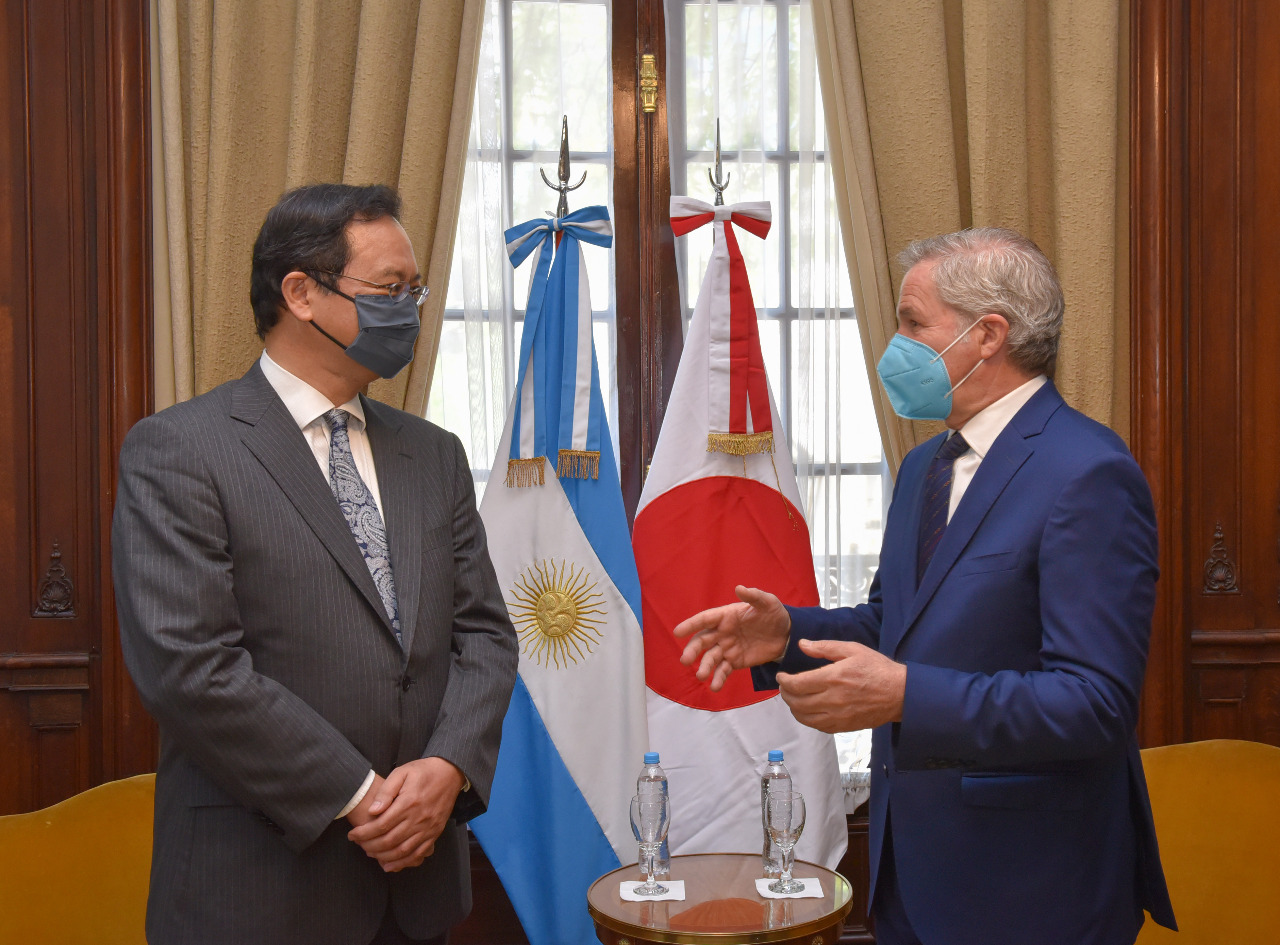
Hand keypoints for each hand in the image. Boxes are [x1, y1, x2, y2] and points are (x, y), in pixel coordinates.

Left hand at [346, 757, 465, 871]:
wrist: (450, 773)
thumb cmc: (422, 771)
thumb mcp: (401, 772)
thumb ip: (386, 791)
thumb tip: (373, 811)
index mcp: (409, 802)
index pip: (381, 825)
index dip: (364, 833)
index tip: (352, 835)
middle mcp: (419, 818)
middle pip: (390, 840)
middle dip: (370, 846)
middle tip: (358, 844)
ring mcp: (429, 828)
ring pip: (403, 851)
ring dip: (383, 856)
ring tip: (370, 852)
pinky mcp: (435, 833)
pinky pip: (418, 854)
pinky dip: (403, 863)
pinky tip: (390, 864)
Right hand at [674, 586, 791, 690]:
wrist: (787, 635)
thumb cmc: (774, 614)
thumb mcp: (768, 602)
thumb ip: (754, 596)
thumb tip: (739, 588)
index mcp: (726, 616)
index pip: (705, 619)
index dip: (691, 625)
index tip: (678, 632)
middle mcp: (722, 632)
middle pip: (702, 641)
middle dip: (692, 650)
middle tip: (685, 660)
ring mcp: (727, 648)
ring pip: (710, 658)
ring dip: (704, 667)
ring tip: (701, 676)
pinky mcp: (735, 662)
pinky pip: (723, 670)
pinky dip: (718, 679)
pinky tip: (715, 687)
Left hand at [776, 639, 906, 732]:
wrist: (900, 693)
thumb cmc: (877, 669)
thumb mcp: (853, 649)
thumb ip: (825, 647)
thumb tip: (802, 644)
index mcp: (833, 678)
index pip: (797, 684)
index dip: (783, 681)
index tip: (781, 676)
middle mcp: (833, 699)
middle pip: (796, 702)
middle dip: (785, 694)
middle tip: (784, 687)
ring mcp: (838, 716)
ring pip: (804, 718)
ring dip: (793, 708)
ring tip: (793, 698)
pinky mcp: (844, 727)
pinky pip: (818, 727)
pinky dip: (807, 719)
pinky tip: (808, 710)